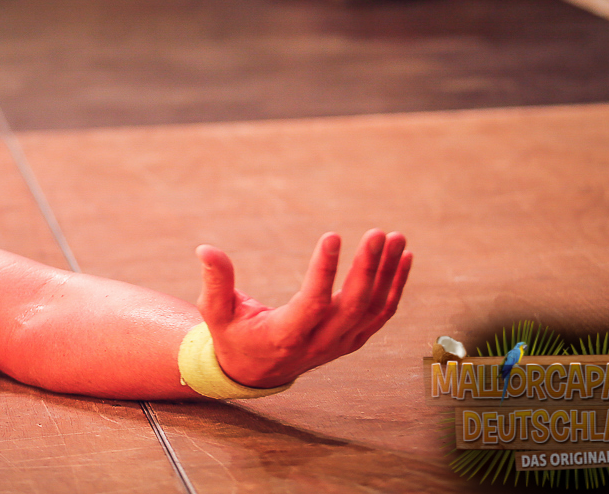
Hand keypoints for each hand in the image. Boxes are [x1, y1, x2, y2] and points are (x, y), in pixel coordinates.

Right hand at [197, 229, 410, 388]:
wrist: (256, 374)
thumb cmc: (233, 337)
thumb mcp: (217, 313)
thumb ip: (216, 282)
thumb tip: (205, 249)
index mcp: (285, 336)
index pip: (313, 303)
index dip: (324, 271)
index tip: (333, 235)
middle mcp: (319, 343)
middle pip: (352, 306)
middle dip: (367, 269)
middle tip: (375, 233)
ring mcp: (340, 344)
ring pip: (372, 309)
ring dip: (387, 274)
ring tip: (395, 238)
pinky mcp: (352, 339)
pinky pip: (381, 314)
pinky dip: (395, 287)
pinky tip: (403, 257)